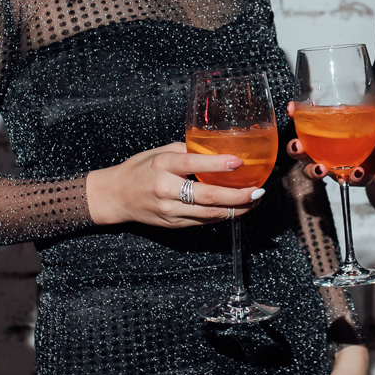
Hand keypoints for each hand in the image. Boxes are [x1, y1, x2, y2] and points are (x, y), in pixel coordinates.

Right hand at [85, 142, 263, 228]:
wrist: (116, 197)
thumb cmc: (139, 170)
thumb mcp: (160, 153)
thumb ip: (187, 152)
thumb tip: (217, 150)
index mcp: (162, 165)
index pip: (192, 165)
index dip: (217, 164)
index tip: (239, 162)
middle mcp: (166, 190)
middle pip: (208, 196)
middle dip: (237, 196)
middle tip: (257, 191)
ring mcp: (169, 211)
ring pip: (209, 214)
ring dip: (236, 209)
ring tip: (254, 200)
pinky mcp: (173, 224)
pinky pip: (203, 221)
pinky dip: (222, 215)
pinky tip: (236, 208)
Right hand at [285, 102, 374, 186]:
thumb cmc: (370, 143)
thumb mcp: (372, 130)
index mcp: (324, 135)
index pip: (304, 125)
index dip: (295, 117)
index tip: (290, 109)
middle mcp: (323, 152)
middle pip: (300, 151)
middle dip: (295, 149)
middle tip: (298, 147)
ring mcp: (332, 167)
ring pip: (313, 171)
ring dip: (314, 170)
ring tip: (322, 168)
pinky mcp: (349, 179)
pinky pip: (347, 180)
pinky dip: (354, 177)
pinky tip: (357, 173)